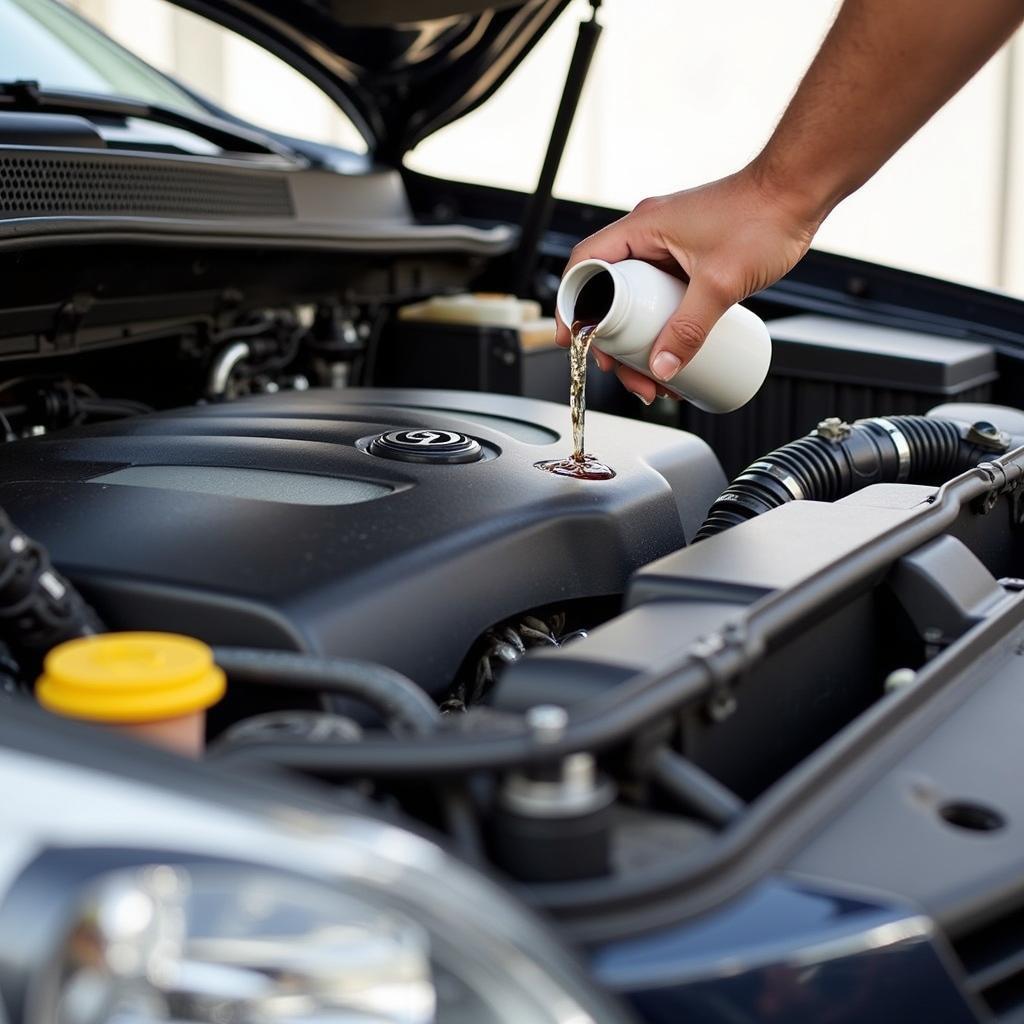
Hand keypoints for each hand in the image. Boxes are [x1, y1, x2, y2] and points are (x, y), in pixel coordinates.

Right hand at [555, 166, 820, 402]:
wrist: (800, 192)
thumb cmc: (764, 215)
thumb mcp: (722, 281)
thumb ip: (691, 328)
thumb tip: (663, 368)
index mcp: (642, 228)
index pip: (585, 266)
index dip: (570, 304)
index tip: (570, 338)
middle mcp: (649, 236)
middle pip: (609, 295)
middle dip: (613, 341)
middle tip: (625, 373)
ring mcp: (668, 248)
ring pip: (636, 302)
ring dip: (638, 341)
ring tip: (654, 376)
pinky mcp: (689, 260)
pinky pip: (661, 299)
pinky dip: (660, 328)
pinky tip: (673, 354)